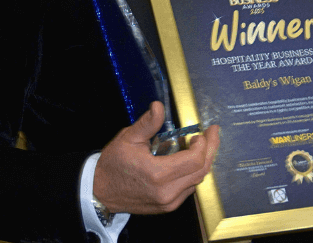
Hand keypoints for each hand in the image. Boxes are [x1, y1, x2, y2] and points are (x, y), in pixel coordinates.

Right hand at [93, 101, 220, 214]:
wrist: (100, 191)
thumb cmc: (113, 164)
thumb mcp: (128, 138)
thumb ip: (148, 123)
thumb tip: (159, 106)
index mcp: (158, 174)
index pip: (195, 160)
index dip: (204, 145)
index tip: (202, 132)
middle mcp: (167, 192)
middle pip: (201, 171)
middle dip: (210, 150)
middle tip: (212, 134)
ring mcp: (169, 202)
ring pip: (197, 181)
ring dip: (203, 162)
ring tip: (201, 145)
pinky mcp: (168, 206)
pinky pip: (189, 188)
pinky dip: (193, 173)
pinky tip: (190, 160)